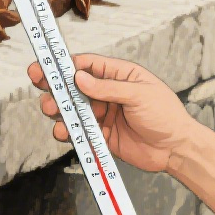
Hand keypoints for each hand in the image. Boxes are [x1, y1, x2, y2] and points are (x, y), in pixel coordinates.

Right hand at [29, 54, 193, 173]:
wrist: (176, 149)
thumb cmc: (166, 115)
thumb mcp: (139, 95)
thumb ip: (108, 88)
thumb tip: (80, 78)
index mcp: (119, 76)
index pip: (88, 65)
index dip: (66, 65)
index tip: (47, 65)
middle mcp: (107, 93)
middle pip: (74, 87)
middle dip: (55, 86)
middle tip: (39, 84)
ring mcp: (103, 115)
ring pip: (73, 109)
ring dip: (59, 109)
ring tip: (52, 111)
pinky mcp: (101, 135)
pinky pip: (80, 132)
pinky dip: (69, 132)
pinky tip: (64, 132)